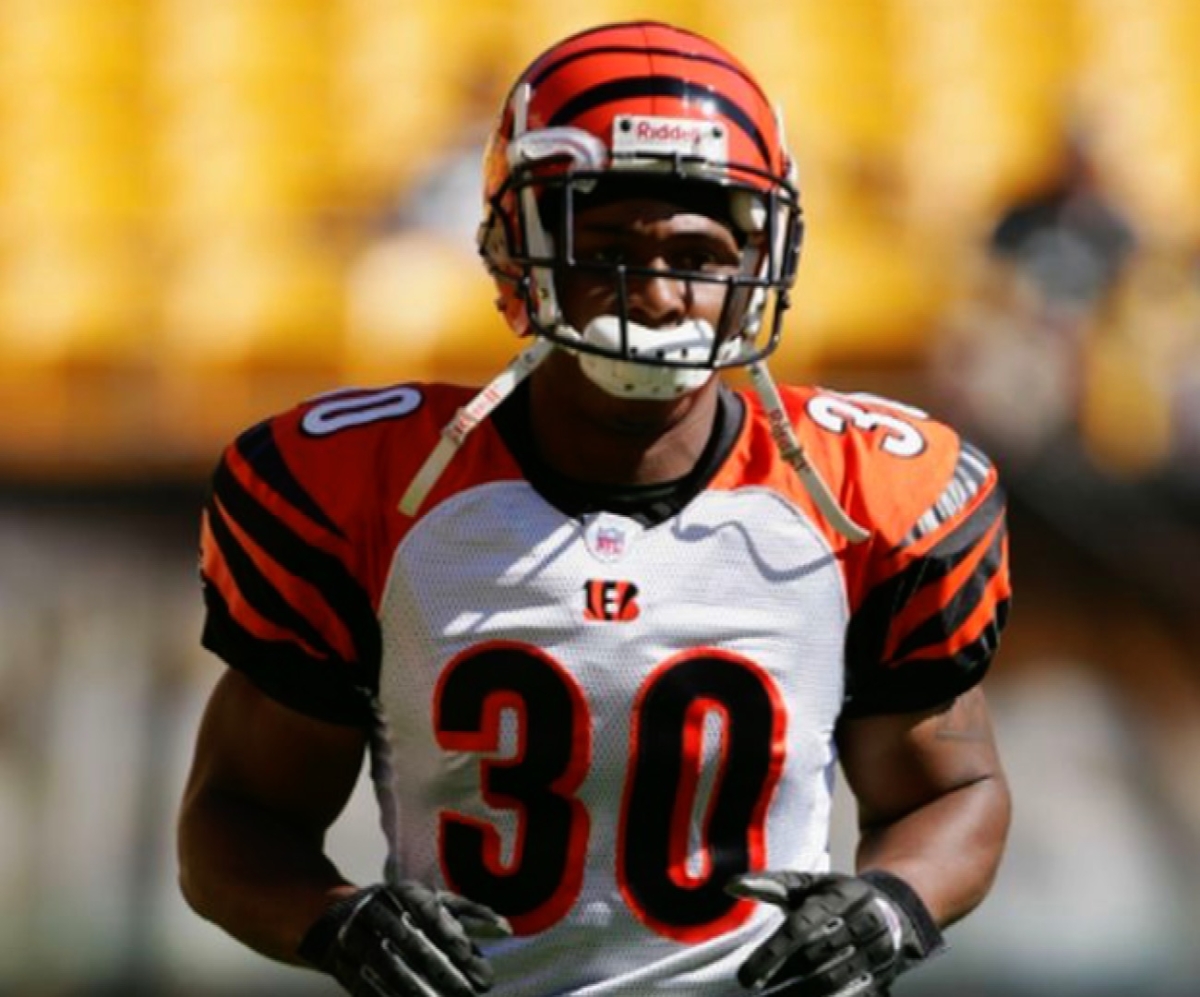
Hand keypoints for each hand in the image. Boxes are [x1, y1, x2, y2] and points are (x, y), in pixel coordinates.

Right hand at [298, 882, 512, 996]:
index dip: (449, 933)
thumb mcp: (430, 901)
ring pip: (388, 966)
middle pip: (411, 943)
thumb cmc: (400, 909)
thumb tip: (507, 929)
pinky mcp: (341, 961)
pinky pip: (364, 983)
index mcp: (403, 893)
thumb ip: (468, 913)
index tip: (469, 956)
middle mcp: (379, 910)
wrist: (335, 914)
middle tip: (467, 993)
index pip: (429, 911)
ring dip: (414, 989)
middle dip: (440, 970)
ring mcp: (356, 935)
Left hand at [726, 870, 943, 996]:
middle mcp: (861, 922)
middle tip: (754, 992)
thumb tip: (731, 885)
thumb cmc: (837, 896)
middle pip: (814, 958)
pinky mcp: (883, 976)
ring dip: (799, 996)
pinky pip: (854, 995)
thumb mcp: (808, 884)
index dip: (772, 954)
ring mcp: (876, 951)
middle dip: (781, 978)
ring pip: (832, 981)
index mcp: (839, 896)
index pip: (800, 928)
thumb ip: (770, 885)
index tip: (747, 977)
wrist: (895, 910)